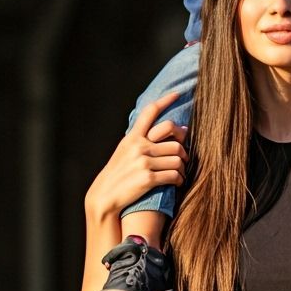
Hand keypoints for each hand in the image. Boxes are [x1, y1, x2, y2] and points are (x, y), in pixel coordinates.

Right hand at [85, 92, 187, 222]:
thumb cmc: (118, 174)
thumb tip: (170, 133)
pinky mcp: (148, 179)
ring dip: (183, 168)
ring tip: (180, 172)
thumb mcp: (125, 151)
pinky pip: (174, 175)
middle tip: (185, 157)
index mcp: (132, 137)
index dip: (166, 100)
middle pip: (175, 141)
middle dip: (184, 150)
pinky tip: (178, 182)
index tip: (177, 94)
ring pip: (178, 159)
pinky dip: (179, 180)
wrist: (105, 196)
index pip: (150, 112)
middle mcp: (138, 146)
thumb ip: (142, 141)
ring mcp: (143, 162)